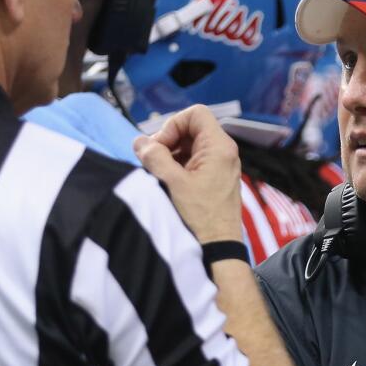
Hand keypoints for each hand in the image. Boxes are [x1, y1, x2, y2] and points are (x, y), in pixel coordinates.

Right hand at [133, 105, 241, 243]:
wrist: (217, 251)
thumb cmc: (199, 219)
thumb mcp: (170, 183)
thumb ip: (153, 156)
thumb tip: (140, 142)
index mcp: (219, 148)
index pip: (195, 114)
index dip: (172, 124)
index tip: (159, 147)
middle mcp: (225, 154)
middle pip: (192, 129)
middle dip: (168, 141)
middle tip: (153, 161)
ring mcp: (222, 168)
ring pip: (191, 147)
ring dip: (171, 155)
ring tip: (158, 175)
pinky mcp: (216, 181)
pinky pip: (195, 163)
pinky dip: (178, 167)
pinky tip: (167, 184)